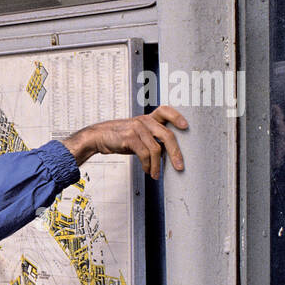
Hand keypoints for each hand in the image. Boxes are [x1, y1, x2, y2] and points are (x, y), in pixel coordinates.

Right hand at [60, 105, 187, 177]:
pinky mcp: (129, 138)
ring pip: (156, 149)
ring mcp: (137, 128)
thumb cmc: (119, 136)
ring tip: (156, 174)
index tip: (186, 126)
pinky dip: (148, 165)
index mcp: (148, 118)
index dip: (177, 116)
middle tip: (179, 166)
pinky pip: (144, 154)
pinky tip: (147, 170)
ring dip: (157, 165)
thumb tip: (167, 152)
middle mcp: (144, 121)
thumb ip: (151, 137)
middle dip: (176, 153)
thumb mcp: (137, 133)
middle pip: (167, 135)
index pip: (165, 111)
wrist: (98, 137)